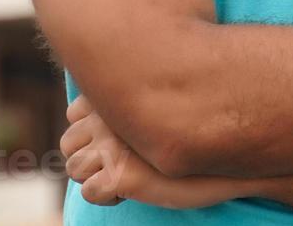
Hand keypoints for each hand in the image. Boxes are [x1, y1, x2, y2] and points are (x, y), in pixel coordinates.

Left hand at [60, 96, 245, 208]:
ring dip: (95, 177)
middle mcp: (109, 118)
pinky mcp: (119, 177)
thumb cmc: (190, 131)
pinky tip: (129, 191)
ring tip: (124, 176)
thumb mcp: (153, 106)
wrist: (224, 161)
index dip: (90, 132)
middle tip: (120, 163)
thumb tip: (86, 111)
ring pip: (74, 169)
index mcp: (116, 96)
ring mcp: (112, 147)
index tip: (117, 139)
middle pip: (68, 144)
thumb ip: (124, 102)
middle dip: (88, 157)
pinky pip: (90, 193)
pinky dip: (105, 197)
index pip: (74, 113)